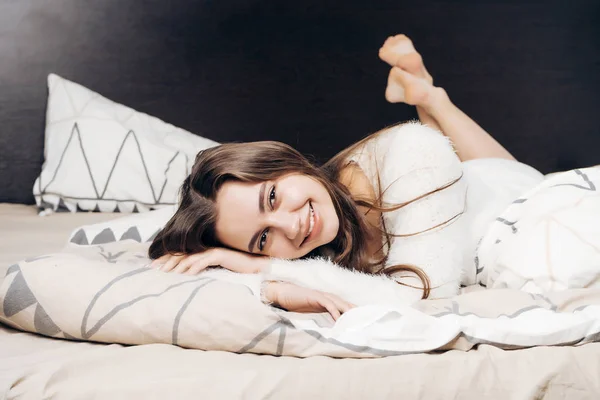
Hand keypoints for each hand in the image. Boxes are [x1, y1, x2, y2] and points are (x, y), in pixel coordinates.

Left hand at [151, 248, 267, 274]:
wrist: (255, 268)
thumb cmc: (236, 272)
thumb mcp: (214, 273)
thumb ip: (202, 273)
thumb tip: (186, 281)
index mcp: (202, 252)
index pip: (180, 254)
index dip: (166, 259)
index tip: (154, 267)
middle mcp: (206, 250)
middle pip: (182, 254)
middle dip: (167, 262)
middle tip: (155, 270)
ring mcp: (212, 251)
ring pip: (190, 257)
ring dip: (178, 266)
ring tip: (168, 275)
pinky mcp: (220, 254)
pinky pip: (204, 260)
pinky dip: (194, 267)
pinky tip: (186, 275)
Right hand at [265, 282, 354, 320]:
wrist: (282, 294)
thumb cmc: (296, 303)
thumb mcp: (311, 312)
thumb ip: (320, 317)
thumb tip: (329, 328)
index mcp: (327, 301)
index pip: (344, 307)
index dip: (353, 312)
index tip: (363, 320)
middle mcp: (327, 297)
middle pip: (345, 304)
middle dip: (356, 311)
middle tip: (367, 320)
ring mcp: (321, 295)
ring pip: (339, 303)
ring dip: (348, 311)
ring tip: (357, 320)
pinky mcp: (315, 296)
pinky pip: (327, 303)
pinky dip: (334, 311)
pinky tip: (338, 319)